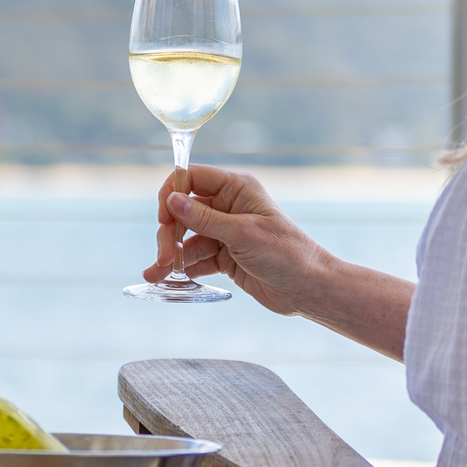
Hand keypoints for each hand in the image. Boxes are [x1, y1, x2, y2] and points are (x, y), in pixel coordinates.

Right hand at [146, 164, 330, 317]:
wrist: (309, 288)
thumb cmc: (286, 253)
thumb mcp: (242, 234)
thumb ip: (204, 219)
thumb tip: (172, 200)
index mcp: (236, 189)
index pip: (192, 178)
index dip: (172, 193)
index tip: (163, 217)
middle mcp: (228, 207)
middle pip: (183, 211)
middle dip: (170, 233)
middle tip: (164, 257)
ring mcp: (225, 233)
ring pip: (187, 238)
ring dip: (171, 254)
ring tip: (158, 274)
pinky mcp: (225, 257)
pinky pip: (196, 258)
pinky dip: (183, 268)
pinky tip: (169, 279)